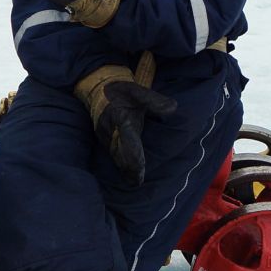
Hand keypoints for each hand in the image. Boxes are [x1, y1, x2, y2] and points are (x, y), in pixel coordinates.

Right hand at [73, 66, 176, 186]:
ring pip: (115, 155)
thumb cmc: (122, 91)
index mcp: (120, 116)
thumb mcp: (138, 91)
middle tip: (138, 182)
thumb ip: (155, 100)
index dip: (134, 154)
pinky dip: (120, 163)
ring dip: (124, 168)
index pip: (128, 138)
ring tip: (134, 182)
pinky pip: (112, 153)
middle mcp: (111, 129)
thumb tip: (173, 107)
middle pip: (120, 152)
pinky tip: (127, 173)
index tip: (140, 167)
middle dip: (129, 167)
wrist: (97, 88)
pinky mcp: (104, 138)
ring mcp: (105, 134)